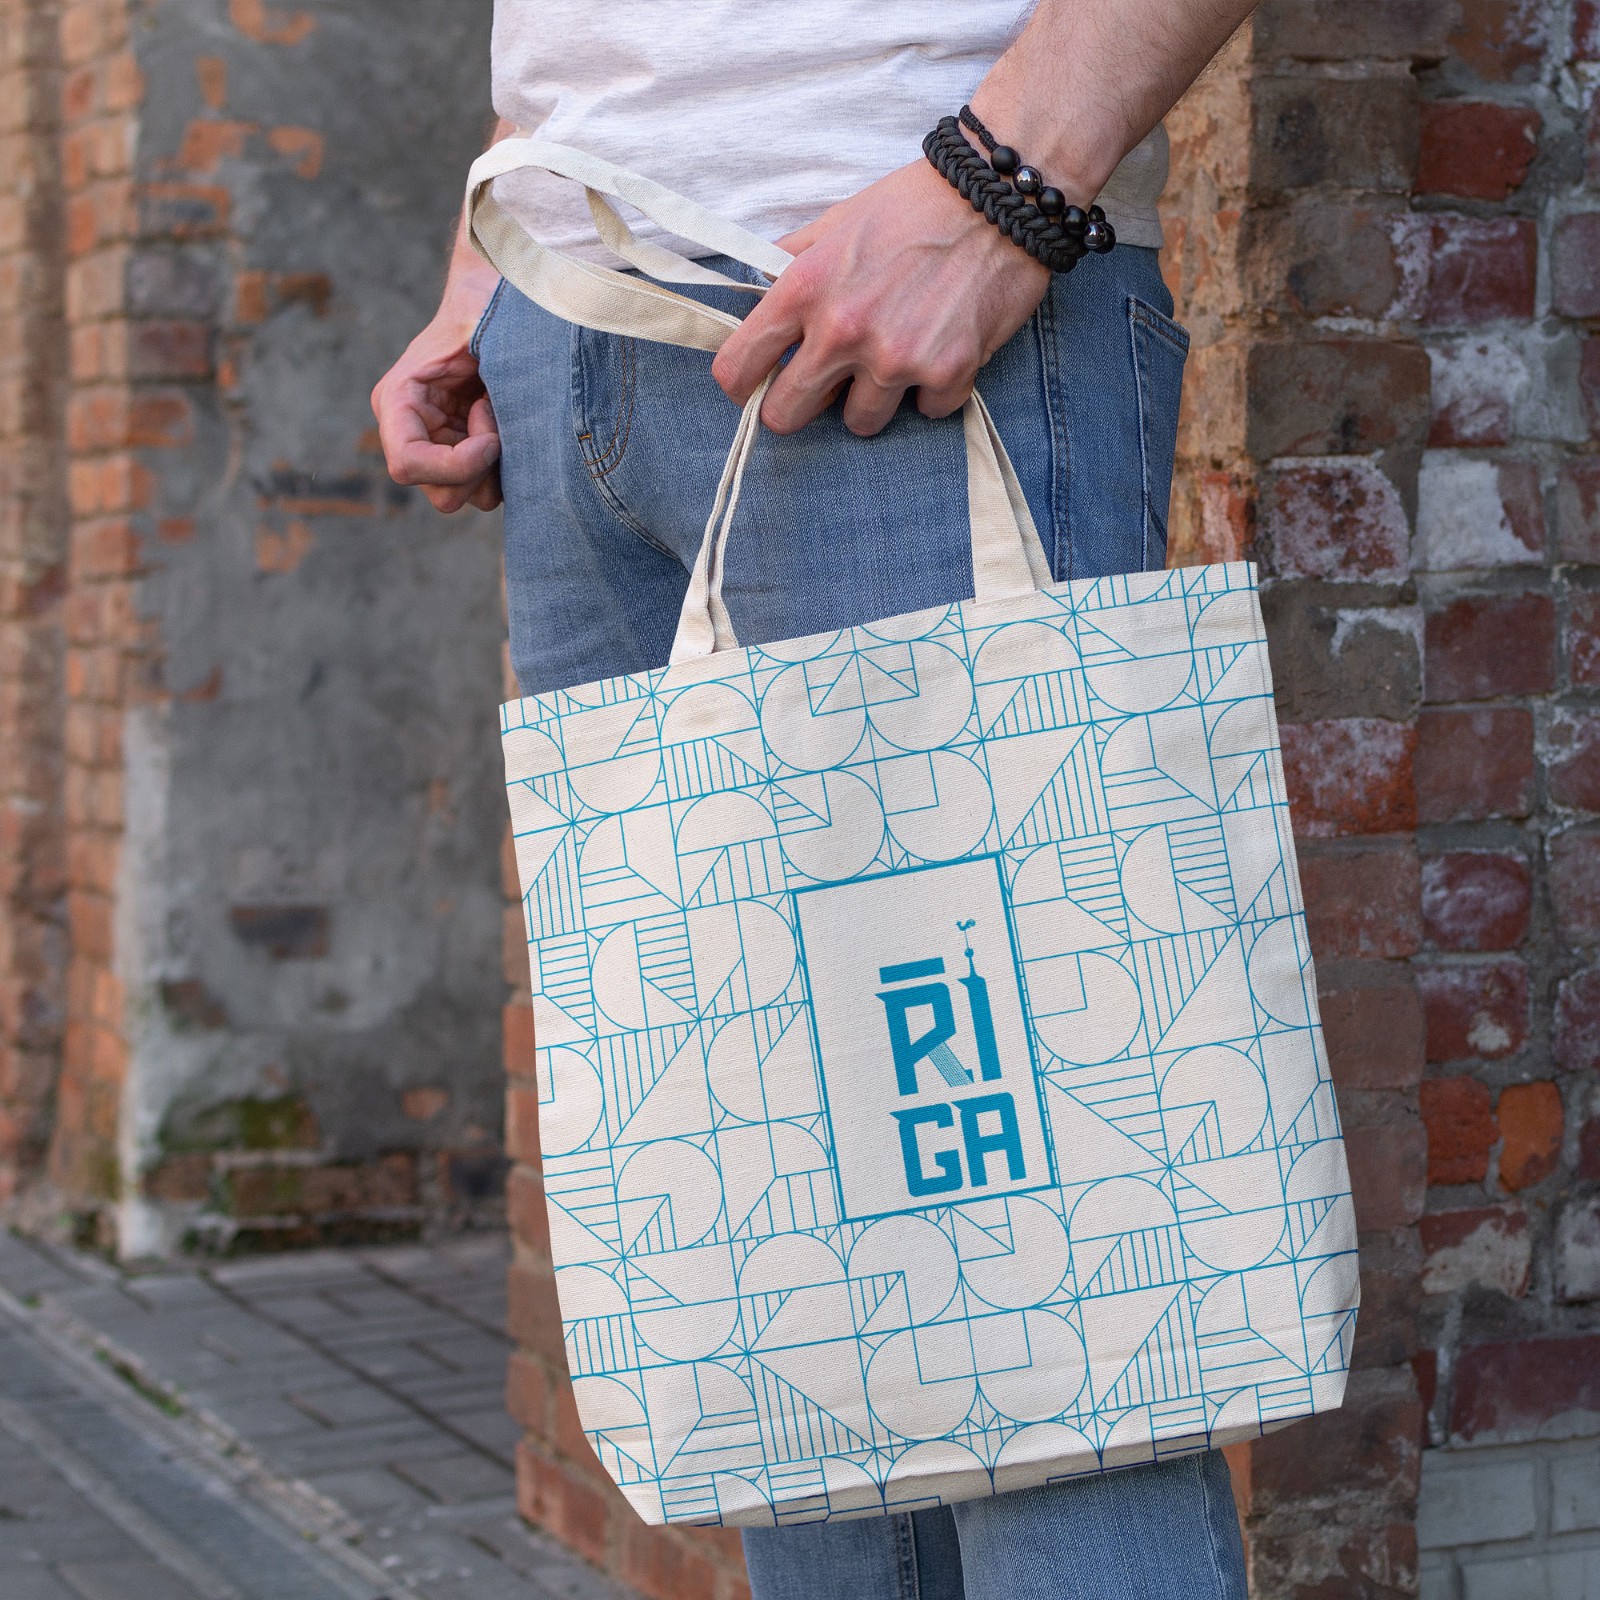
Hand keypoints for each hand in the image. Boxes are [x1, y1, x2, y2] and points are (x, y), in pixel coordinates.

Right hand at [372, 285, 502, 513]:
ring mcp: (437, 447)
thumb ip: (485, 360)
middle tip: (500, 423)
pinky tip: (510, 428)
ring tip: (503, 419)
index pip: (407, 464)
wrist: (493, 302)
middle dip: (479, 470)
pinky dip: (505, 471)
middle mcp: (410, 431)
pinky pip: (484, 489)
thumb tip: (495, 404)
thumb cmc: (483, 307)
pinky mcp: (464, 454)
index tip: (493, 440)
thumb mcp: (480, 326)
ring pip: (464, 498)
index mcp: (397, 400)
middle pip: (441, 493)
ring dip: (495, 472)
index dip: (456, 464)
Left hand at [711, 158, 1051, 436]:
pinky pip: (925, 412)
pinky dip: (932, 391)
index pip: (737, 367)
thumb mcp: (835, 221)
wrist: (997, 197)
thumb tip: (756, 289)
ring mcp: (896, 358)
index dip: (741, 383)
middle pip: (785, 415)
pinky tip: (941, 352)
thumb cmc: (912, 205)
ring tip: (894, 358)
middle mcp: (843, 331)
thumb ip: (790, 261)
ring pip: (859, 423)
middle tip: (823, 386)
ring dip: (872, 400)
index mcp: (804, 290)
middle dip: (799, 406)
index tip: (754, 385)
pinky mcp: (948, 373)